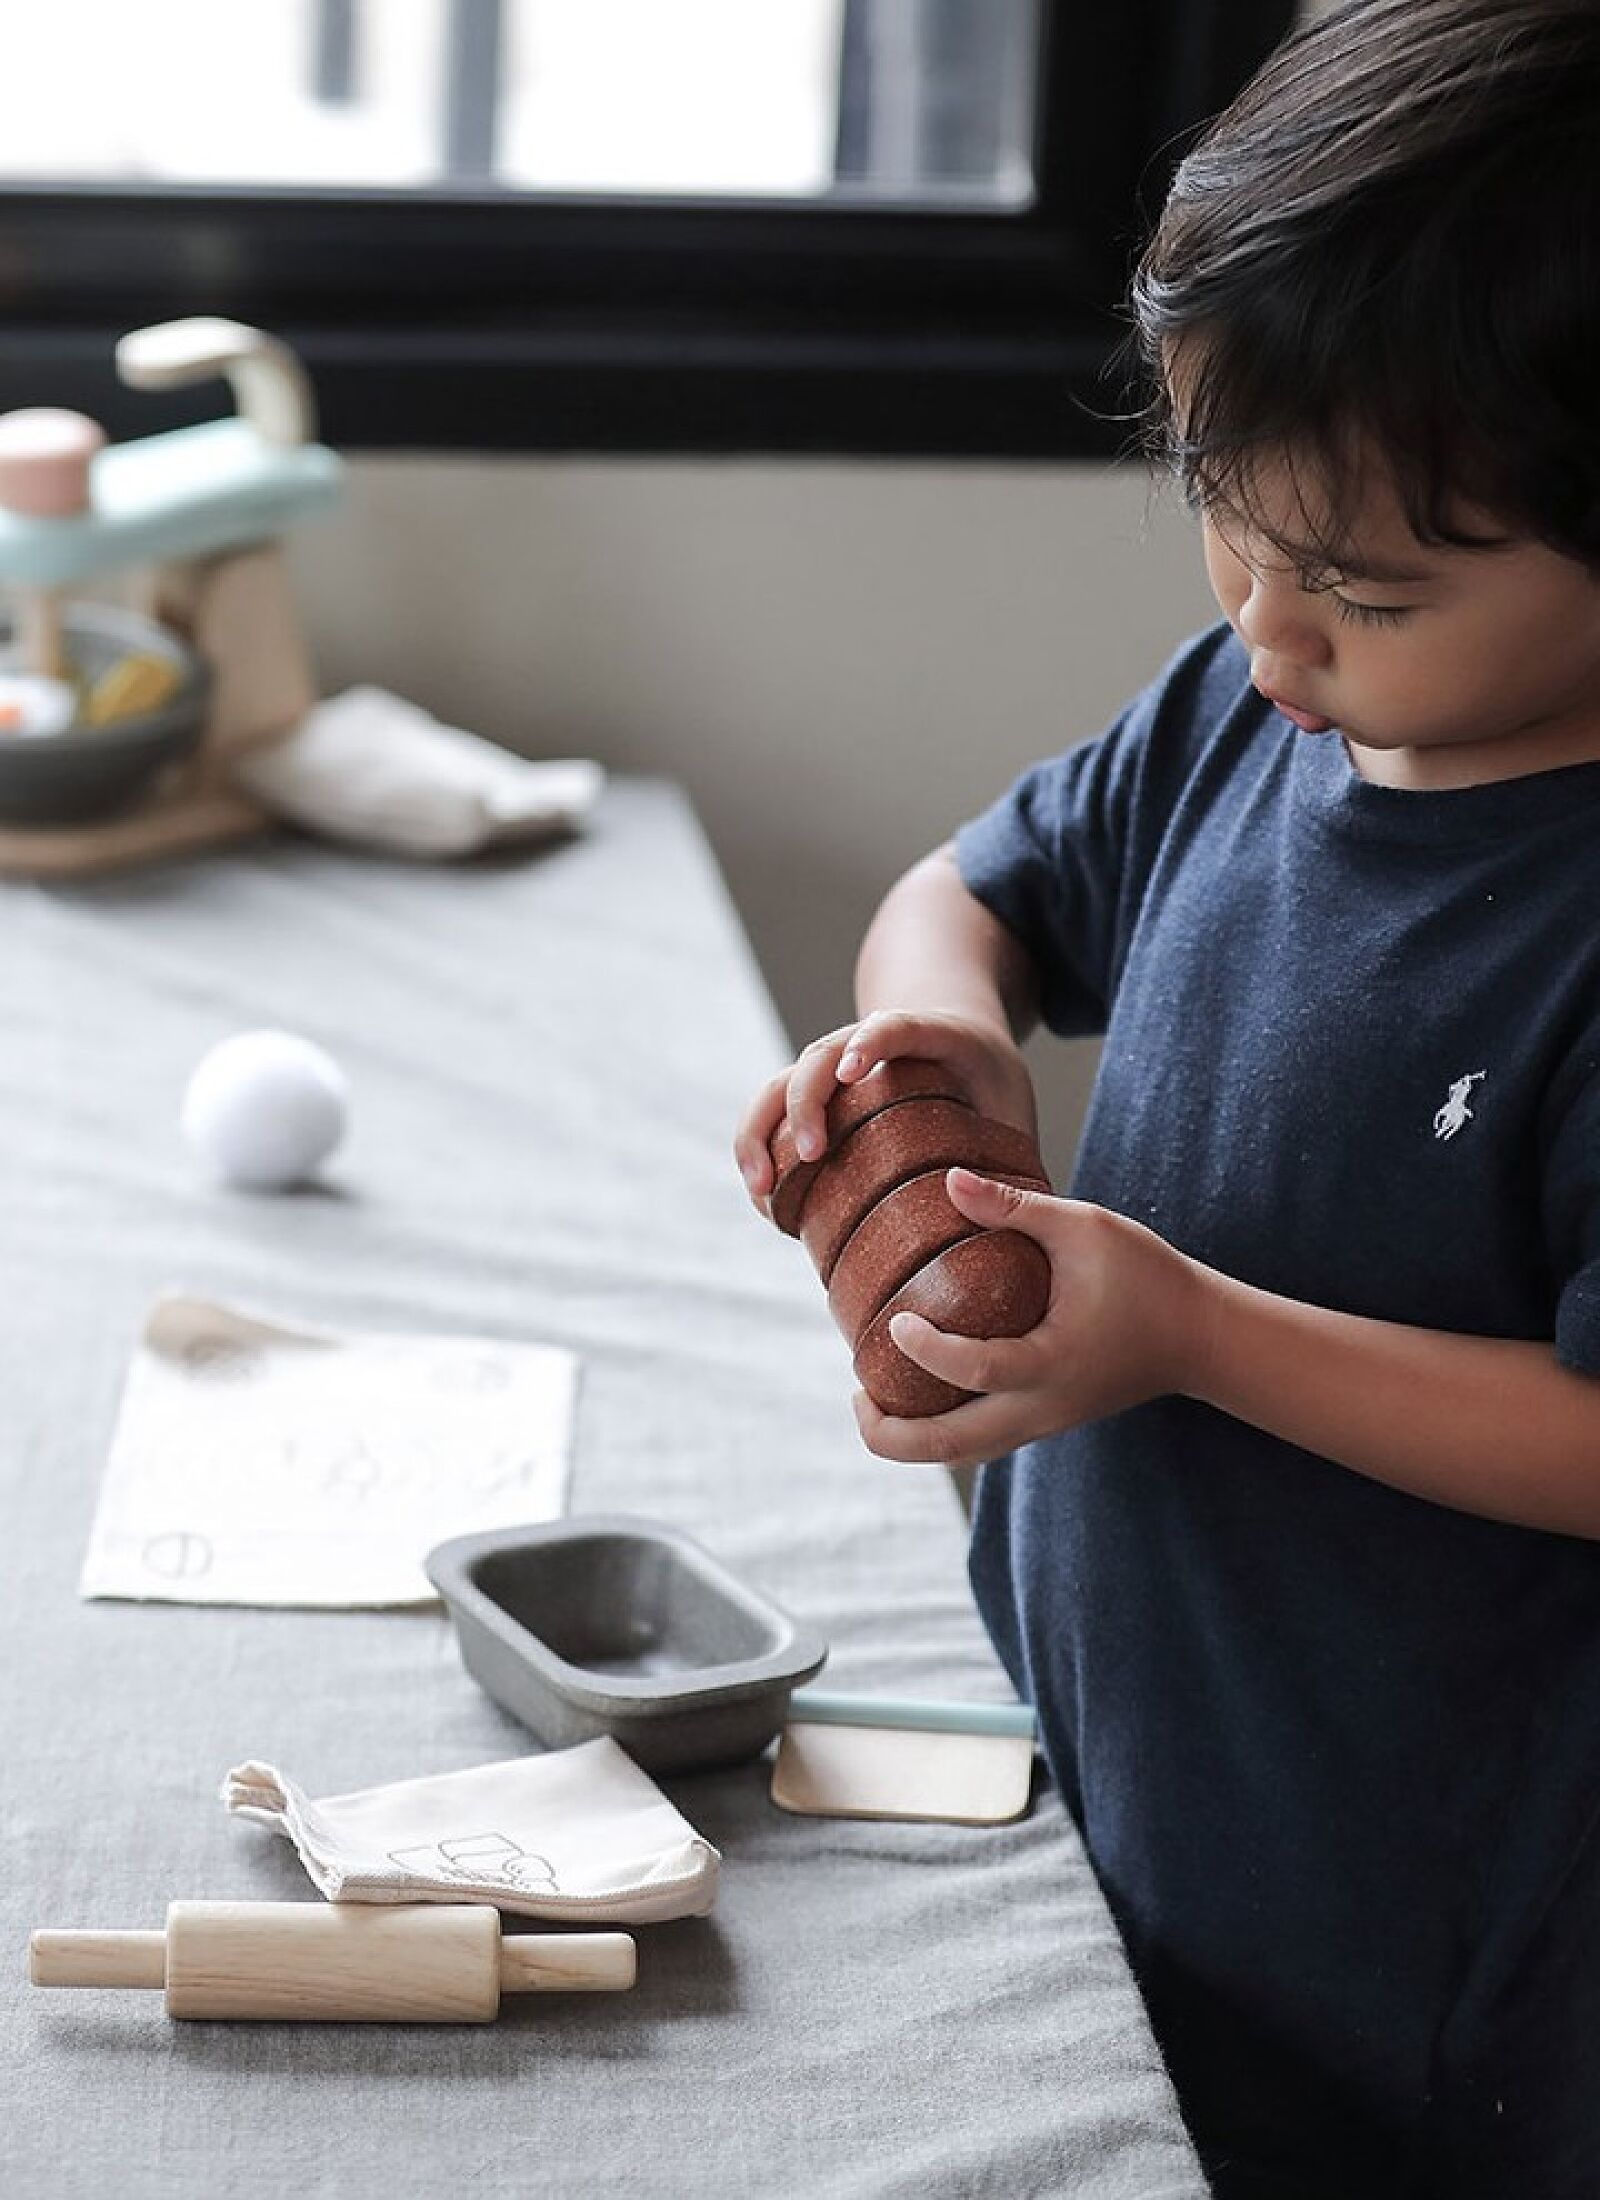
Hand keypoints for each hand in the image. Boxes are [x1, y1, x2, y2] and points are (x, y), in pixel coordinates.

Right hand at [733, 1008, 1037, 1214]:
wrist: (954, 1034)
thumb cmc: (988, 1080)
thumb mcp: (1012, 1107)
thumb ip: (1012, 1157)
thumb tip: (1009, 1229)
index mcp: (933, 1034)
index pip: (896, 1026)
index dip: (872, 1041)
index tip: (854, 1070)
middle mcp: (868, 1043)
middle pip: (820, 1055)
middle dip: (807, 1101)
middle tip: (811, 1155)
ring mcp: (833, 1068)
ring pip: (780, 1084)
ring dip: (762, 1133)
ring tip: (762, 1190)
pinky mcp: (814, 1096)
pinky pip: (772, 1116)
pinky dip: (759, 1153)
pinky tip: (765, 1201)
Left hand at [853, 1168, 1208, 1469]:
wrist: (1201, 1336)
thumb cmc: (1148, 1276)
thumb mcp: (1086, 1228)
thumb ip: (1015, 1207)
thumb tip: (947, 1180)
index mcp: (1051, 1362)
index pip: (971, 1369)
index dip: (924, 1349)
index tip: (896, 1319)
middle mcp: (1041, 1407)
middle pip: (949, 1449)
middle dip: (889, 1433)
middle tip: (856, 1391)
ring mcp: (1043, 1423)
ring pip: (963, 1455)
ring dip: (911, 1439)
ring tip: (872, 1397)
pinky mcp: (1045, 1421)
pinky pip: (981, 1441)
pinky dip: (940, 1430)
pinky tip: (916, 1393)